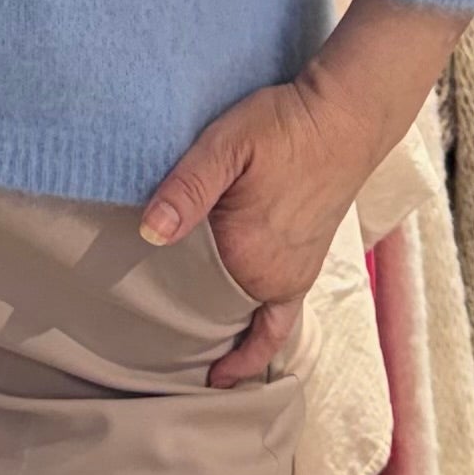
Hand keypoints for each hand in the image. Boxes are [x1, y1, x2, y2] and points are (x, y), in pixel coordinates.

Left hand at [138, 77, 379, 384]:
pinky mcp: (306, 269)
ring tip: (179, 340)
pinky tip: (238, 356)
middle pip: (212, 317)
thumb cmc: (282, 126)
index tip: (130, 314)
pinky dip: (258, 346)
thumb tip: (150, 233)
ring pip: (241, 322)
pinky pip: (279, 325)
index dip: (157, 303)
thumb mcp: (225, 145)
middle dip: (182, 327)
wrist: (343, 119)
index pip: (186, 298)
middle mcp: (271, 280)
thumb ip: (188, 188)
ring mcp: (292, 279)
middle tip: (144, 331)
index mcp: (247, 257)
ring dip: (215, 333)